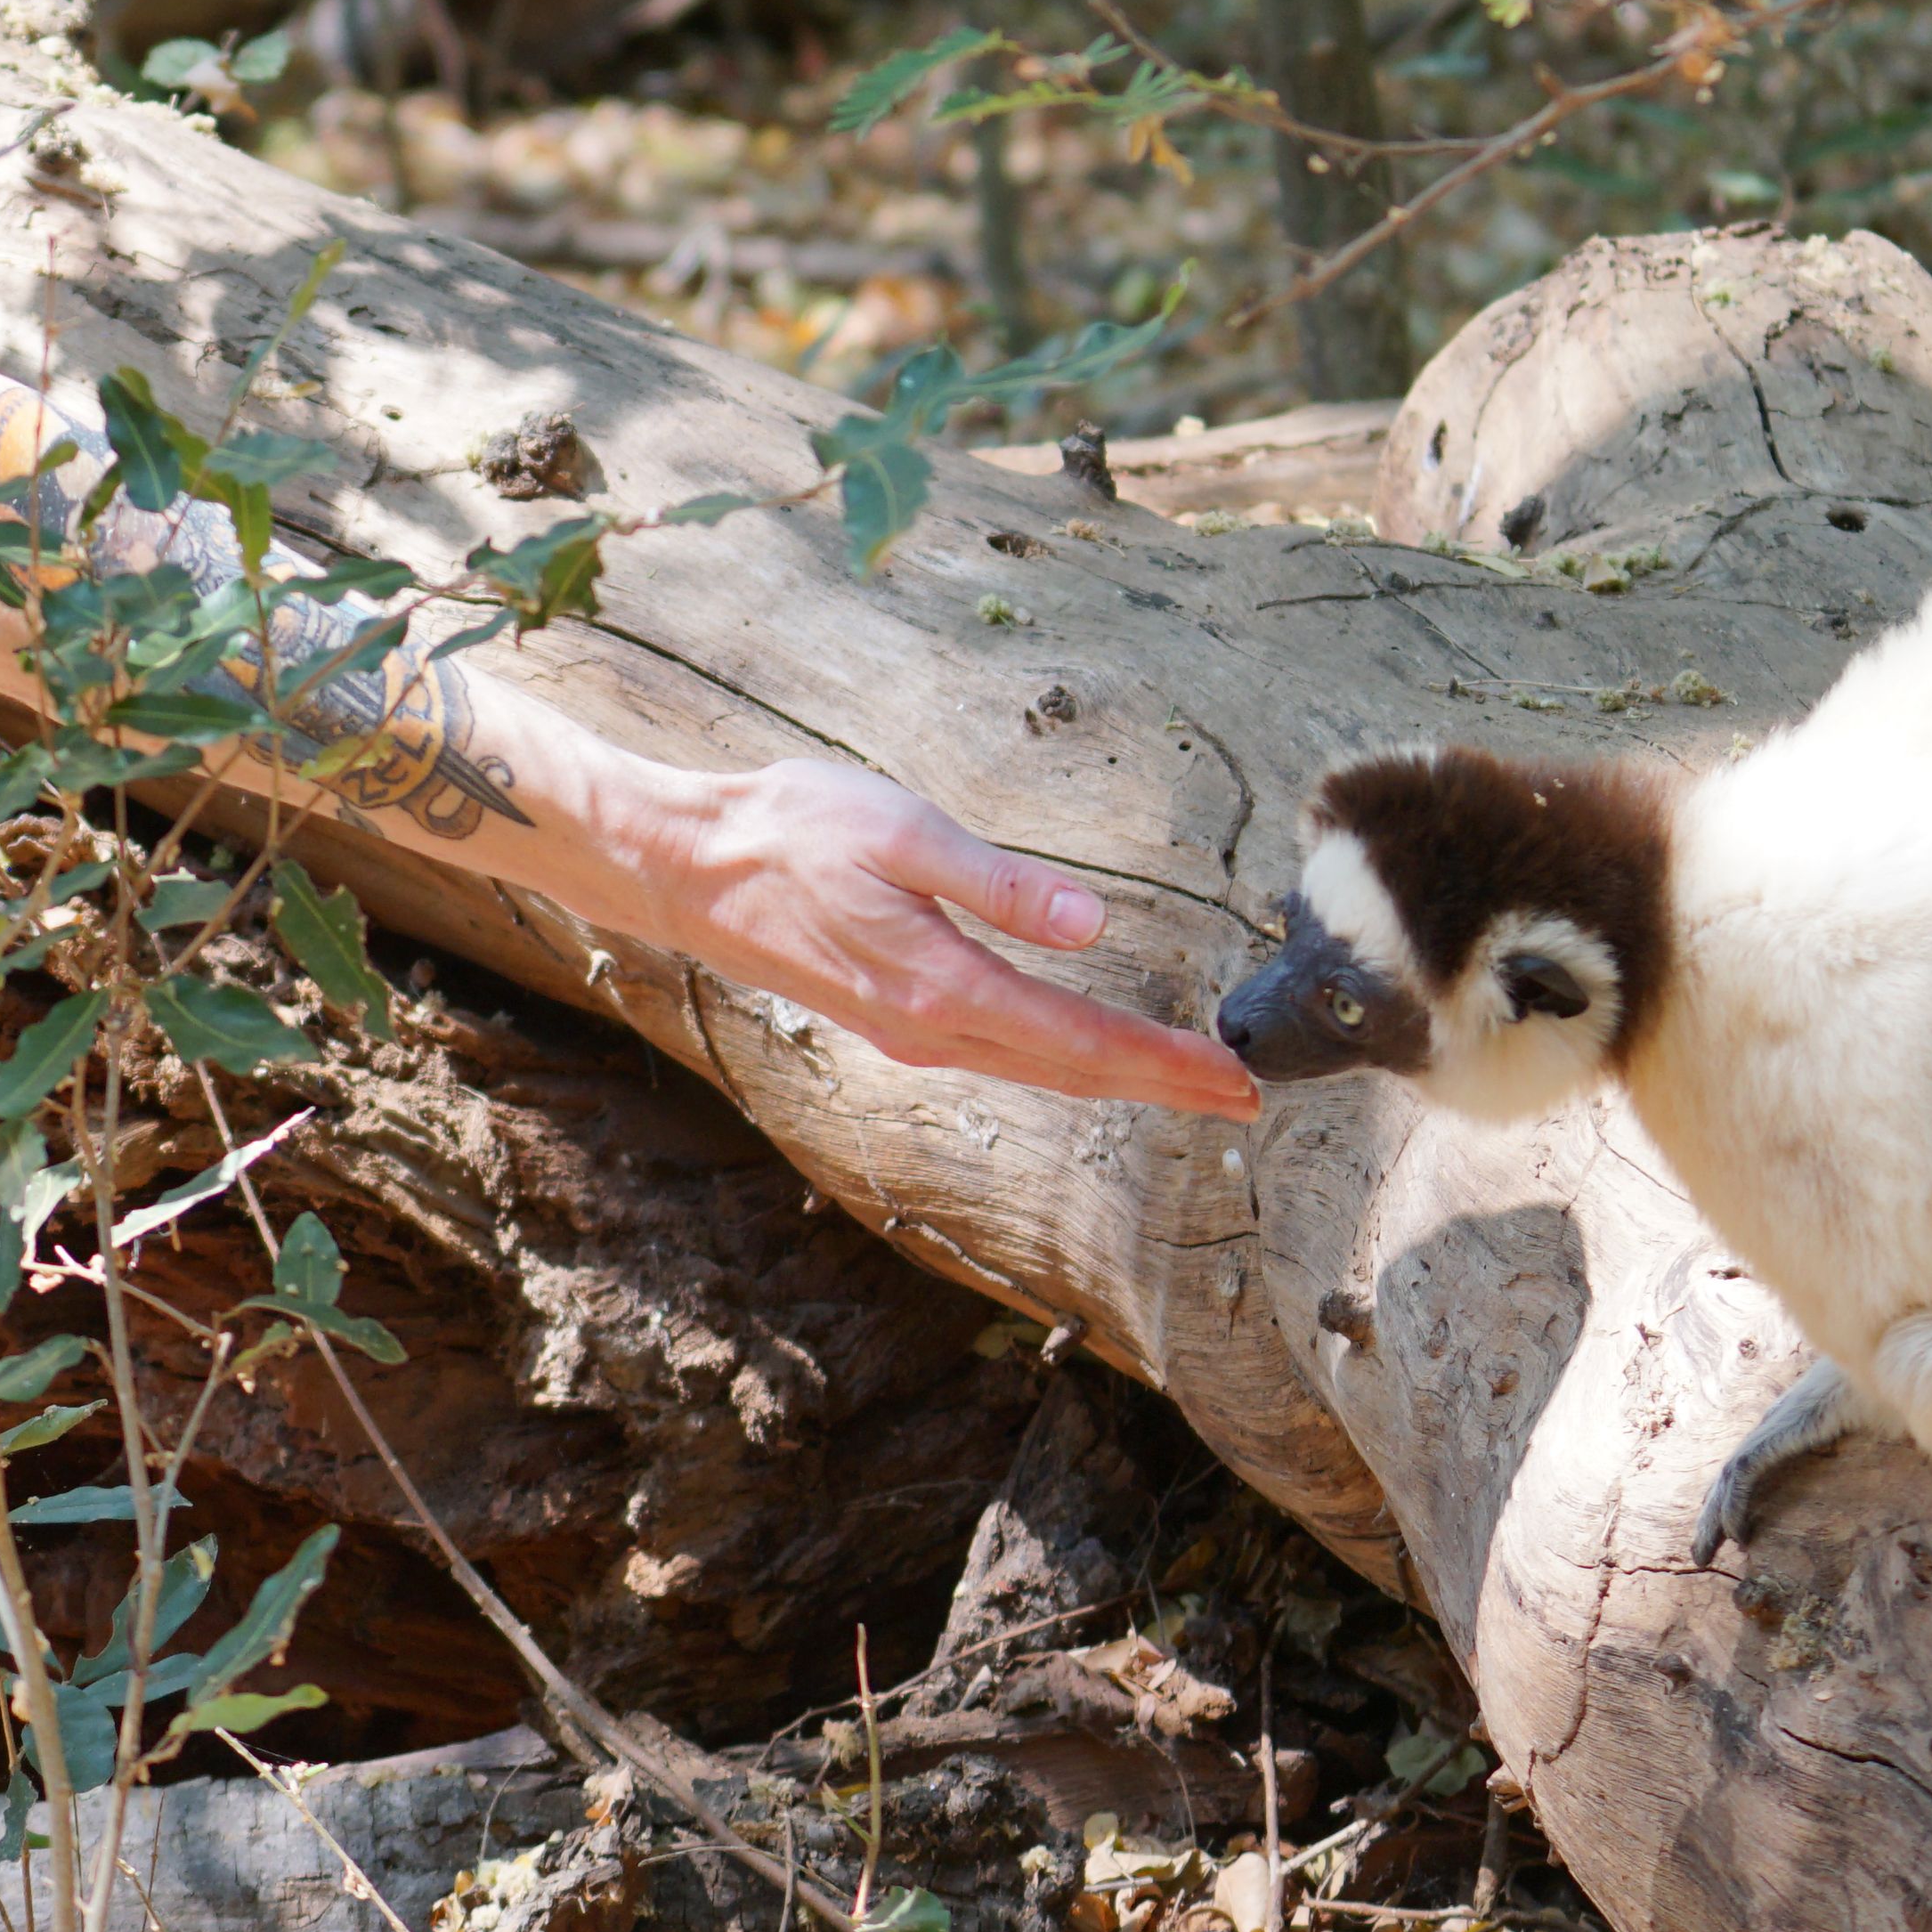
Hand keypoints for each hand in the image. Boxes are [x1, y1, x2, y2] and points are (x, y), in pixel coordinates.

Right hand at [639, 754, 1260, 1120]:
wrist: (688, 868)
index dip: (1165, 1065)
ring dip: (1114, 1076)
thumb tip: (1091, 925)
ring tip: (1181, 1076)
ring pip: (1036, 1068)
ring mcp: (907, 1031)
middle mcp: (931, 1028)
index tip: (1237, 1081)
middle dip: (1161, 1085)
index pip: (1082, 1040)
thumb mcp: (901, 833)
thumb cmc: (790, 832)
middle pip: (1071, 1072)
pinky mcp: (889, 1018)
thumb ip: (997, 882)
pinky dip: (1060, 1060)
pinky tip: (1078, 1049)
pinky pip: (999, 1053)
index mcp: (943, 986)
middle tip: (1243, 1099)